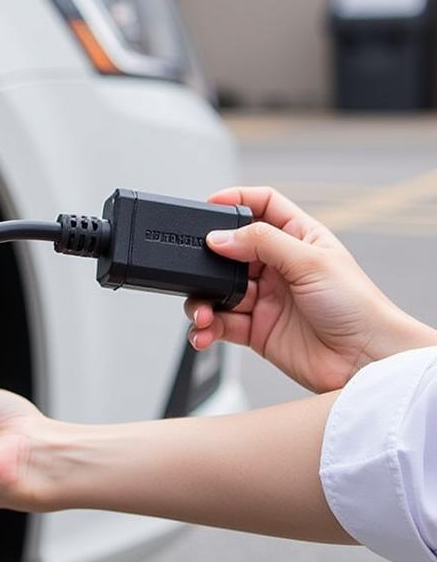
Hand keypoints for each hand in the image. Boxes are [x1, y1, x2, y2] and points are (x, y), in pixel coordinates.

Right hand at [186, 186, 436, 392]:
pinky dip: (206, 328)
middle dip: (208, 261)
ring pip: (218, 290)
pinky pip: (219, 324)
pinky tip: (205, 331)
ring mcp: (265, 298)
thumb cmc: (357, 307)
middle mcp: (278, 266)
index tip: (209, 203)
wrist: (364, 361)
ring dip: (202, 301)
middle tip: (197, 269)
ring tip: (203, 312)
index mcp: (297, 238)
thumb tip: (218, 236)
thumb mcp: (310, 261)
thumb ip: (262, 243)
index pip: (262, 206)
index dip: (235, 200)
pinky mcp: (255, 329)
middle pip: (229, 250)